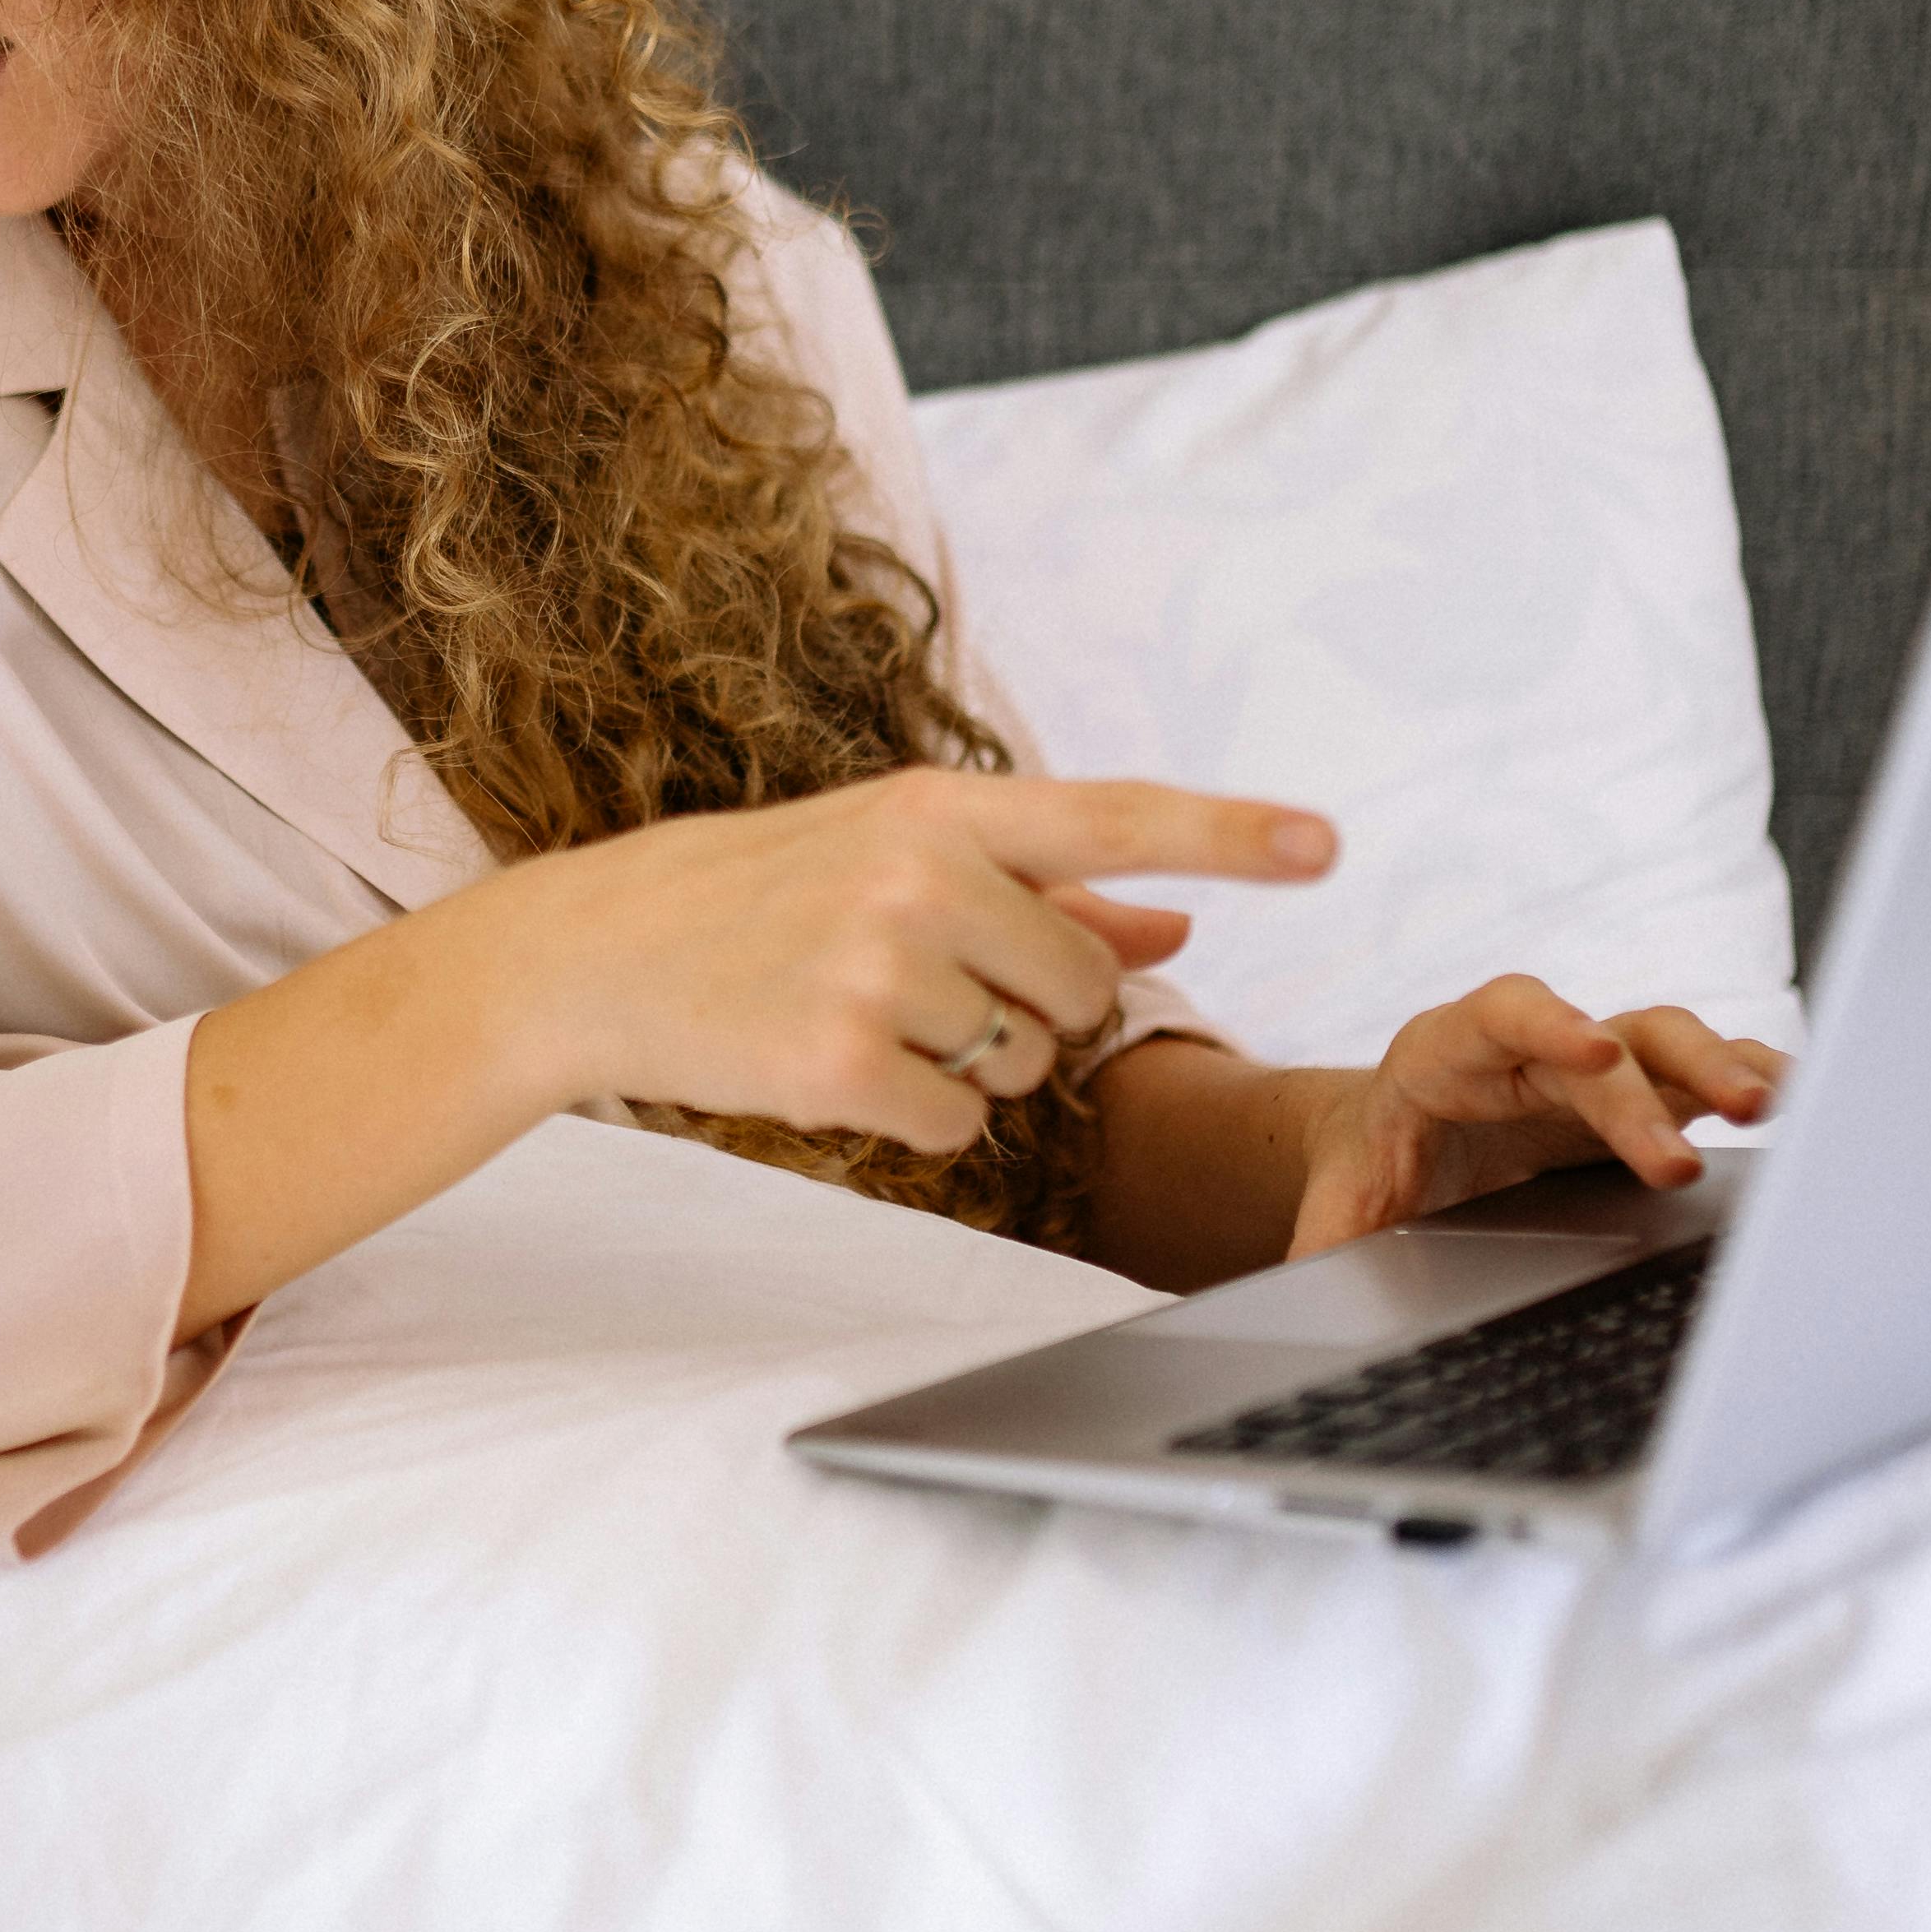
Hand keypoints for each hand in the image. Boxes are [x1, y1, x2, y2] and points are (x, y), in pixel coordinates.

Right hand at [469, 769, 1333, 1156]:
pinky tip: (840, 1067)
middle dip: (1035, 1008)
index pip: (1117, 816)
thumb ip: (1052, 892)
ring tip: (868, 1013)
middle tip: (929, 986)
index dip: (1232, 833)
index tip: (1329, 846)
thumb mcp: (898, 857)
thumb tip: (1183, 929)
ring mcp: (877, 968)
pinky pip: (962, 1125)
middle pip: (1085, 985)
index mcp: (941, 806)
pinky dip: (919, 1117)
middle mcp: (919, 874)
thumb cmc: (765, 897)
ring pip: (1027, 1061)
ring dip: (975, 1065)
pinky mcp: (839, 1061)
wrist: (601, 954)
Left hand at [1279, 977, 1790, 1260]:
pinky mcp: (1643, 1095)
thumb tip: (1304, 1290)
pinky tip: (1806, 1103)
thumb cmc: (1373, 1167)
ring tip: (1776, 1105)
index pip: (1504, 1016)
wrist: (1397, 1141)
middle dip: (1652, 1088)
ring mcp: (1598, 1066)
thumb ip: (1328, 1242)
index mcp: (1449, 1053)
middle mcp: (1535, 1047)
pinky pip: (1704, 1075)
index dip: (1549, 1027)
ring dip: (1724, 1068)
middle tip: (1696, 1142)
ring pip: (1669, 1042)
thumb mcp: (1340, 1204)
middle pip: (1607, 1039)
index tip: (1591, 1051)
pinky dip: (1753, 1079)